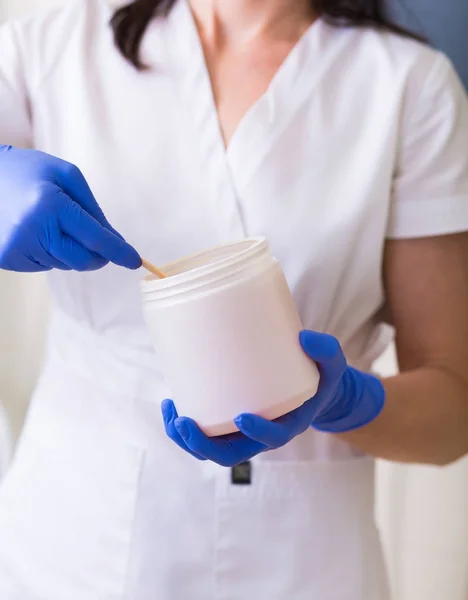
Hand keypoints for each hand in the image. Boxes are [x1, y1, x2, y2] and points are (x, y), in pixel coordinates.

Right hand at [0, 145, 140, 271]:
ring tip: (50, 223)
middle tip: (97, 241)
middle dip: (98, 255)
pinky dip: (50, 253)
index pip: (94, 238)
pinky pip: (45, 265)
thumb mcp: (66, 176)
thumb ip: (94, 210)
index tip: (135, 261)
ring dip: (70, 250)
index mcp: (50, 204)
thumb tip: (115, 242)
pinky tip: (35, 232)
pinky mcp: (7, 258)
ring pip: (65, 264)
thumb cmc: (29, 172)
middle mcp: (33, 230)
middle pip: (83, 259)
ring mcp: (17, 248)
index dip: (118, 252)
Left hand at [162, 330, 384, 465]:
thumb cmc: (319, 376)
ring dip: (186, 439)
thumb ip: (325, 352)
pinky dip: (183, 425)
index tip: (242, 416)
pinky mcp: (228, 420)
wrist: (310, 386)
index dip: (257, 433)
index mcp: (287, 425)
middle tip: (185, 422)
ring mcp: (242, 432)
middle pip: (229, 454)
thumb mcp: (332, 365)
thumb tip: (304, 338)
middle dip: (203, 444)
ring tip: (171, 413)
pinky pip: (204, 433)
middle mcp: (261, 435)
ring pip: (210, 449)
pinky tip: (171, 403)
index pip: (272, 440)